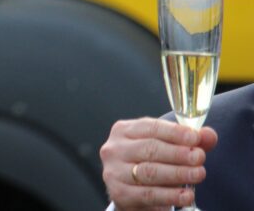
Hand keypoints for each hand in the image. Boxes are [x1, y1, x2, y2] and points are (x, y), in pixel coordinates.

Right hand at [100, 117, 217, 209]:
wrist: (131, 191)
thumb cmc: (150, 164)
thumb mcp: (166, 148)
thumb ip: (188, 141)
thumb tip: (209, 135)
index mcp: (123, 130)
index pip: (150, 127)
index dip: (175, 132)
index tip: (196, 137)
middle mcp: (115, 149)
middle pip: (149, 148)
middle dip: (178, 153)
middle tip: (199, 157)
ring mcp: (114, 171)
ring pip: (149, 171)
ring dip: (178, 173)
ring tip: (198, 174)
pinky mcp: (119, 193)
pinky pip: (148, 194)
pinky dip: (170, 195)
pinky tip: (186, 195)